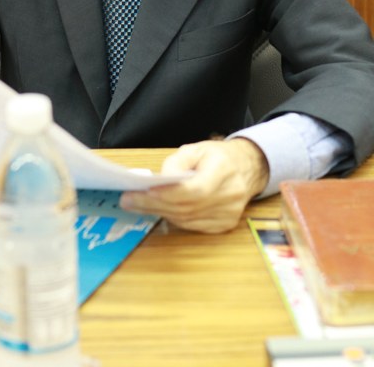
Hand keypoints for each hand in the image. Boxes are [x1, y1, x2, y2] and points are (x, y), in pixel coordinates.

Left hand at [119, 138, 268, 233]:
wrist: (247, 168)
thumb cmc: (217, 156)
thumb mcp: (195, 149)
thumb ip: (176, 163)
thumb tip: (159, 182)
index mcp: (224, 170)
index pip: (194, 190)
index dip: (168, 194)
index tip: (145, 192)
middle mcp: (230, 194)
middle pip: (187, 207)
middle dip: (154, 205)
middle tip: (129, 200)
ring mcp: (229, 213)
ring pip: (187, 219)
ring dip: (160, 213)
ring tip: (137, 205)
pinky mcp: (225, 225)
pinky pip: (193, 226)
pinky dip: (175, 219)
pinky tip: (160, 210)